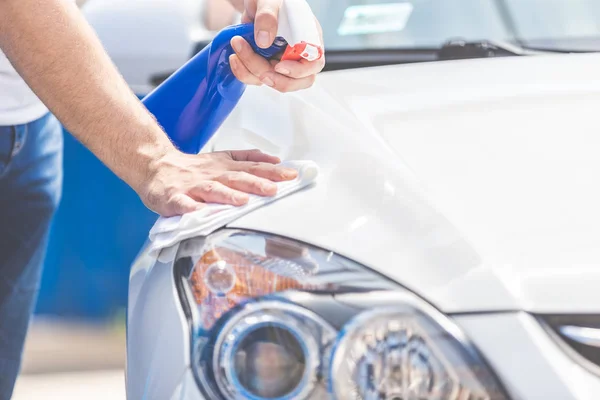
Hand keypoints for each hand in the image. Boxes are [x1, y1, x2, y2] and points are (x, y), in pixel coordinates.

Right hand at [139, 149, 297, 216]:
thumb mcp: (223, 158)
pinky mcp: (174, 198)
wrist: (154, 165)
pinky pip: (183, 204)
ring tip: (242, 202)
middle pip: (236, 178)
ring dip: (228, 195)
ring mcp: (193, 186)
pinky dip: (191, 209)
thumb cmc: (193, 168)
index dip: (272, 171)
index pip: (252, 167)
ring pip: (213, 190)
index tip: (292, 175)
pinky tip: (200, 214)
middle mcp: (211, 174)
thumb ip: (247, 159)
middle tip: (274, 190)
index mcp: (224, 166)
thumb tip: (275, 160)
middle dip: (256, 183)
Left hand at [228, 0, 324, 92]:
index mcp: (309, 37)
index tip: (279, 66)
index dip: (299, 70)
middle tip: (258, 70)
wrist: (255, 3)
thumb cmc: (270, 0)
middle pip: (297, 81)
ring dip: (253, 72)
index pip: (314, 62)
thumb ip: (267, 16)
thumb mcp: (269, 1)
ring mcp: (283, 62)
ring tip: (238, 48)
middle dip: (275, 79)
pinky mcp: (267, 67)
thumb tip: (264, 41)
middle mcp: (299, 54)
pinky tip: (235, 58)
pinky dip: (244, 72)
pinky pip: (257, 79)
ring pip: (275, 82)